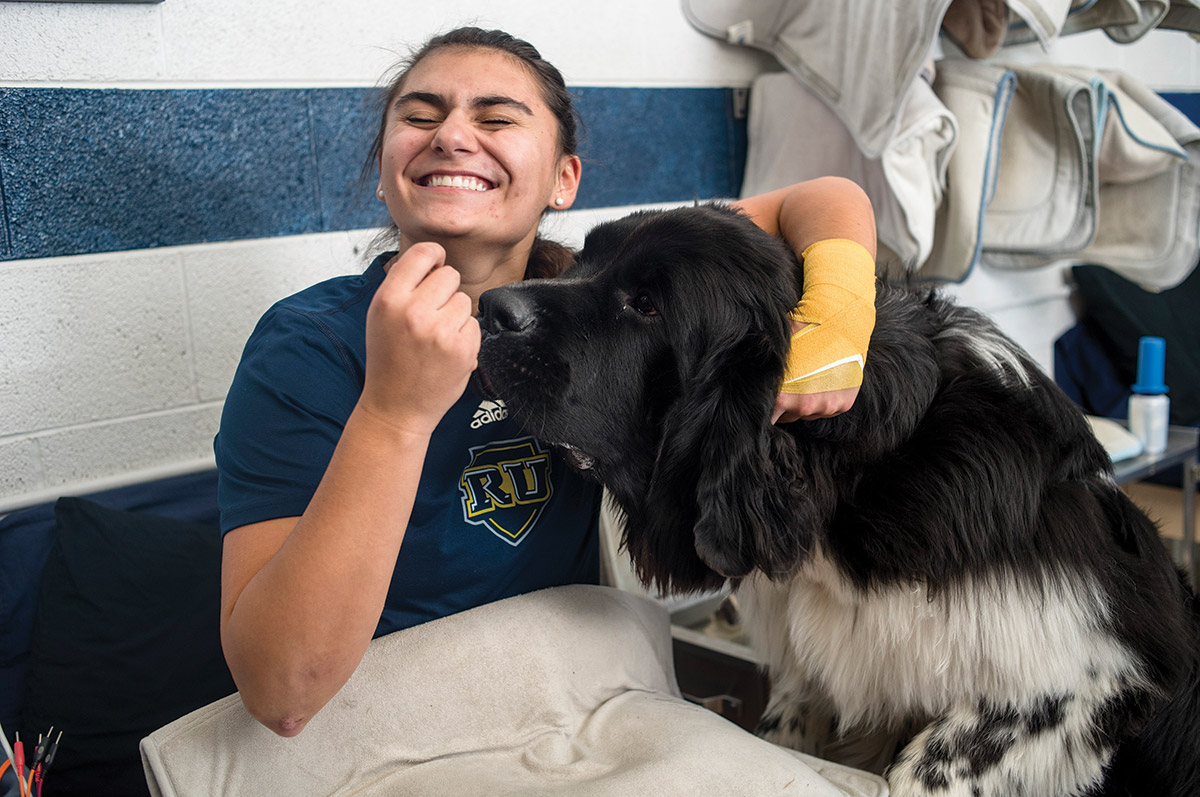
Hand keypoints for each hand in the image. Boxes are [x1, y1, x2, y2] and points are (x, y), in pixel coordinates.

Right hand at [359, 242, 480, 434]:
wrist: (396, 407)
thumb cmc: (388, 358)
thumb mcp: (380, 315)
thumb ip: (403, 284)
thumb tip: (434, 256)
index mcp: (389, 299)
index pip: (424, 252)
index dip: (434, 256)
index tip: (436, 265)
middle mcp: (414, 312)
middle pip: (450, 275)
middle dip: (444, 291)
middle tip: (430, 314)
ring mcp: (441, 332)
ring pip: (464, 300)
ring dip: (454, 314)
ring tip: (435, 337)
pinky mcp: (463, 349)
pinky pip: (473, 323)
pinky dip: (464, 335)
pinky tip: (445, 352)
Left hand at [773, 319, 860, 422]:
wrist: (841, 324)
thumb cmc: (803, 333)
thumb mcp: (778, 351)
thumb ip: (766, 371)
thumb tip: (747, 375)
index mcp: (782, 397)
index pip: (768, 418)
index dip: (767, 408)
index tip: (768, 399)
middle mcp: (803, 407)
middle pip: (787, 417)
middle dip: (785, 404)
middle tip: (789, 382)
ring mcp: (825, 407)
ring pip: (808, 413)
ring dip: (805, 402)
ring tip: (807, 378)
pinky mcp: (843, 405)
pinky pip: (828, 409)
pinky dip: (824, 399)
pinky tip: (823, 380)